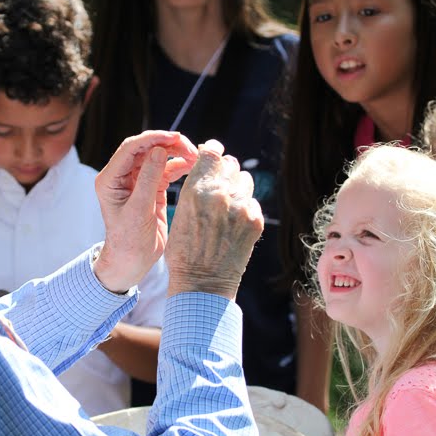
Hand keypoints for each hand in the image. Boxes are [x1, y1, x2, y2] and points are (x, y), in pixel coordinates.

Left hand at [94, 131, 197, 292]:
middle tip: (190, 147)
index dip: (152, 138)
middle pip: (146, 149)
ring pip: (158, 157)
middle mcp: (122, 176)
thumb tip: (160, 150)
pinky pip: (165, 170)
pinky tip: (192, 165)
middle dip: (168, 144)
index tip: (174, 137)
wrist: (132, 261)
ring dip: (176, 153)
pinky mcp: (152, 189)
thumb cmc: (129, 240)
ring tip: (195, 155)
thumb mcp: (139, 210)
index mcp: (111, 179)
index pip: (130, 148)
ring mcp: (138, 181)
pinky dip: (179, 166)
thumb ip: (148, 179)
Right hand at [165, 140, 263, 299]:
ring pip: (245, 180)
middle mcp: (221, 194)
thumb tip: (207, 169)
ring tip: (226, 206)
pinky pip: (252, 202)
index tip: (213, 153)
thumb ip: (196, 188)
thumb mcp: (181, 213)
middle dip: (224, 172)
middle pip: (230, 164)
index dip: (213, 150)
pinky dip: (245, 208)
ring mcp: (241, 207)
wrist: (201, 285)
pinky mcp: (255, 221)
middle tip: (218, 186)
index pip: (212, 152)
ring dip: (237, 187)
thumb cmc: (184, 251)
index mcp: (197, 189)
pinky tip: (233, 224)